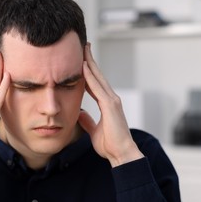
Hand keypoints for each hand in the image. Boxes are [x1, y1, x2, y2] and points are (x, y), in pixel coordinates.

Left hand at [78, 43, 143, 166]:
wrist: (121, 155)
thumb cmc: (110, 145)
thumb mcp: (94, 130)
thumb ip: (87, 121)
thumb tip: (79, 113)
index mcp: (107, 104)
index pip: (95, 83)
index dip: (88, 71)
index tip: (81, 61)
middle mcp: (111, 99)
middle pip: (98, 76)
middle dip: (90, 60)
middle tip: (84, 46)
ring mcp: (112, 101)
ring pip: (98, 78)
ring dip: (90, 63)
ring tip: (83, 50)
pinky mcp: (111, 106)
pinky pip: (98, 88)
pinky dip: (90, 77)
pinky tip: (83, 67)